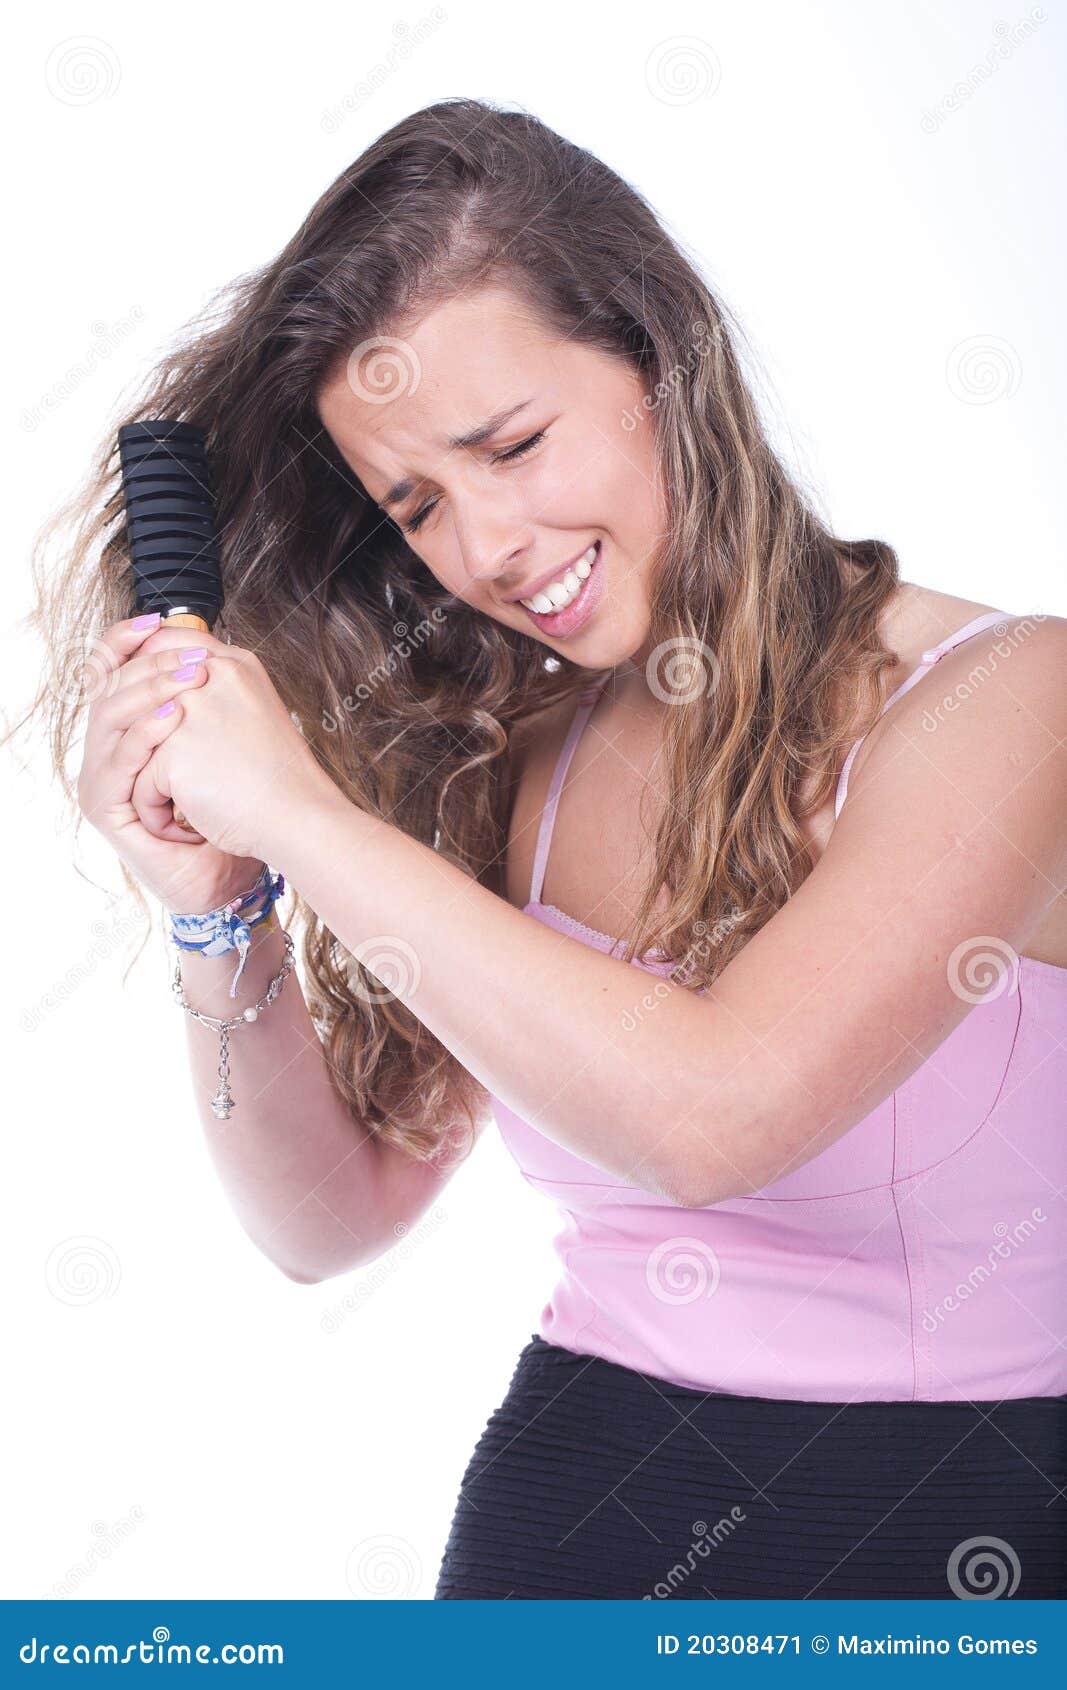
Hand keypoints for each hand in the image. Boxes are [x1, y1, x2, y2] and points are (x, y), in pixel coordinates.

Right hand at [75, 613, 268, 914]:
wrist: (230, 866)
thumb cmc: (230, 803)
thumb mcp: (213, 736)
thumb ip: (197, 696)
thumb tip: (201, 643)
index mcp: (125, 728)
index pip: (108, 672)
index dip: (122, 642)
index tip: (156, 620)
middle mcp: (106, 750)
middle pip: (106, 688)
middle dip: (146, 664)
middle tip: (188, 654)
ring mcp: (101, 778)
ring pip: (109, 718)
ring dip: (148, 692)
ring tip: (187, 678)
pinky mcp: (105, 807)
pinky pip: (119, 762)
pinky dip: (145, 736)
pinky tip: (173, 718)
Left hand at [130, 628, 331, 861]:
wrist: (300, 818)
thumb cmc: (280, 779)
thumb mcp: (254, 716)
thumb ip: (214, 693)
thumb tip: (165, 692)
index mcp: (234, 665)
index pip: (169, 647)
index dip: (149, 679)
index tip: (152, 718)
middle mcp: (210, 677)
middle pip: (141, 698)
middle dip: (145, 744)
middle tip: (177, 780)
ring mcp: (190, 711)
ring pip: (136, 747)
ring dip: (151, 780)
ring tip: (180, 803)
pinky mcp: (175, 752)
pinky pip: (139, 784)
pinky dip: (158, 811)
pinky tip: (188, 821)